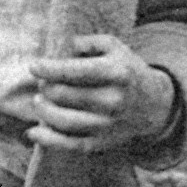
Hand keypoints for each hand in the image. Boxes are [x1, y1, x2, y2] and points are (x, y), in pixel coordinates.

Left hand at [26, 33, 178, 156]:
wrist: (153, 104)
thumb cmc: (125, 70)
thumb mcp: (113, 46)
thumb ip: (86, 42)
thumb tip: (60, 48)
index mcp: (116, 73)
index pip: (75, 72)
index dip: (49, 69)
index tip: (34, 66)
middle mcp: (114, 100)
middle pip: (64, 95)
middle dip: (46, 88)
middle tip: (43, 84)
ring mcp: (109, 124)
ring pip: (64, 121)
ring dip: (44, 111)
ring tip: (39, 101)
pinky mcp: (103, 141)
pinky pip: (72, 145)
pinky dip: (49, 140)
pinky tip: (33, 132)